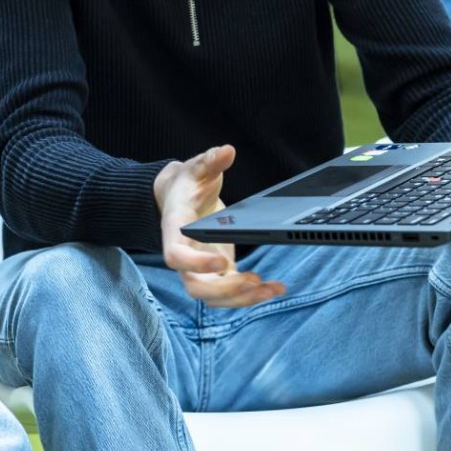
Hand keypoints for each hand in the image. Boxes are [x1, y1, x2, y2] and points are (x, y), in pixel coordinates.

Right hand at [155, 146, 286, 307]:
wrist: (181, 197)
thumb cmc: (188, 183)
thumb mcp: (196, 168)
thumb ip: (210, 160)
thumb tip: (227, 150)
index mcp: (175, 231)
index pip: (176, 257)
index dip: (196, 264)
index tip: (222, 260)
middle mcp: (185, 257)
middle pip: (196, 288)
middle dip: (225, 291)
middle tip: (252, 280)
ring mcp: (202, 268)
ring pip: (214, 298)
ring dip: (242, 299)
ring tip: (270, 290)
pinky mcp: (218, 271)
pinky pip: (231, 293)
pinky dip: (252, 295)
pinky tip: (275, 288)